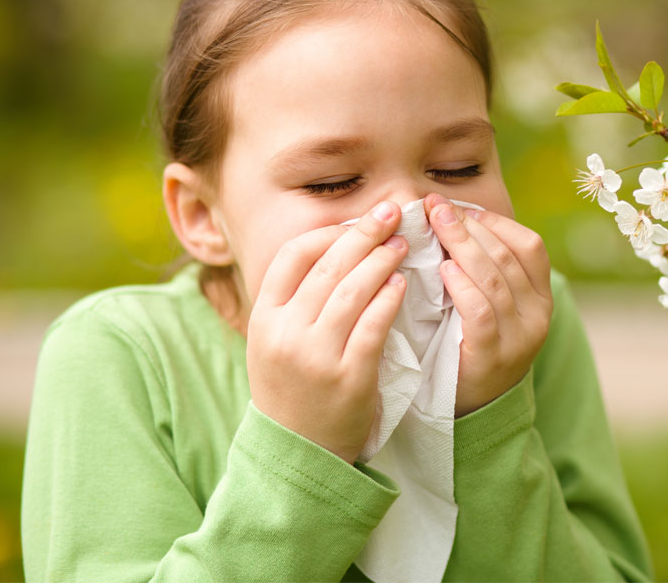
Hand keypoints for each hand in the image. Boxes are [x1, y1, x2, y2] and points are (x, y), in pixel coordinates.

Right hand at [245, 201, 407, 462]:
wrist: (298, 454)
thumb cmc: (293, 390)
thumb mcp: (275, 342)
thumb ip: (295, 300)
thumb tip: (339, 247)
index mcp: (264, 318)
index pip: (293, 256)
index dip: (328, 232)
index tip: (357, 222)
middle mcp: (285, 333)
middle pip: (328, 266)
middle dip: (364, 234)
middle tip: (392, 213)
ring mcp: (315, 356)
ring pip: (352, 291)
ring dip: (381, 260)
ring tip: (403, 244)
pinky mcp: (348, 378)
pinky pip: (373, 326)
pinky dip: (389, 299)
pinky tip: (403, 283)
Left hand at [425, 194, 552, 416]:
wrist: (475, 407)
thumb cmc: (474, 343)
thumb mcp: (492, 304)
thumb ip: (484, 268)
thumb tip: (450, 217)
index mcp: (541, 296)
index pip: (529, 246)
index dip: (494, 223)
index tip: (458, 207)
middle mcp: (539, 315)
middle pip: (506, 257)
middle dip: (468, 227)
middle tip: (435, 207)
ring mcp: (520, 338)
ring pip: (494, 281)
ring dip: (461, 248)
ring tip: (435, 226)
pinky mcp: (493, 357)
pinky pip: (481, 314)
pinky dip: (463, 288)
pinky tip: (443, 270)